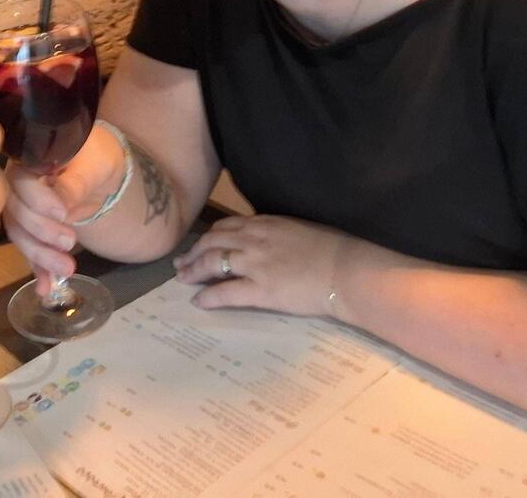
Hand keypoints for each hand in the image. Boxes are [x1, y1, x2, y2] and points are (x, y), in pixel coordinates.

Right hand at [3, 124, 126, 294]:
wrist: (98, 170)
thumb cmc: (95, 157)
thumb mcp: (92, 166)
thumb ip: (74, 183)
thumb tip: (60, 204)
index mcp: (27, 160)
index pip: (19, 181)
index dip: (36, 200)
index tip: (63, 213)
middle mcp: (15, 185)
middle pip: (15, 212)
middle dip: (41, 232)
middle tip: (70, 242)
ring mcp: (21, 209)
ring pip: (19, 235)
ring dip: (40, 256)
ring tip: (68, 270)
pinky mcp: (31, 230)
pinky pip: (30, 250)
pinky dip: (38, 269)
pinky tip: (46, 288)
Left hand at [174, 214, 357, 316]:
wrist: (345, 271)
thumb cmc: (332, 249)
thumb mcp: (300, 229)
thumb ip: (277, 232)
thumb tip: (269, 238)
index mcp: (264, 223)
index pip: (226, 226)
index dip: (209, 236)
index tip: (200, 244)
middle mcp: (253, 240)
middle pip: (212, 242)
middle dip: (193, 252)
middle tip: (181, 263)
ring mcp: (254, 264)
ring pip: (213, 263)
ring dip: (193, 271)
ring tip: (183, 279)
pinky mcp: (260, 290)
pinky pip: (225, 293)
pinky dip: (208, 297)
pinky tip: (198, 302)